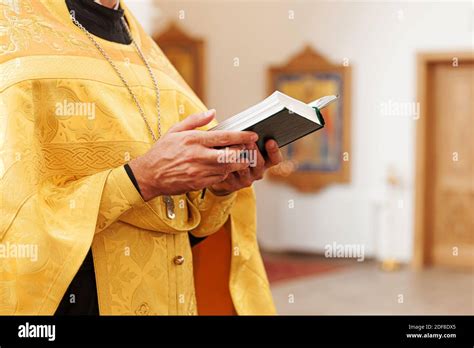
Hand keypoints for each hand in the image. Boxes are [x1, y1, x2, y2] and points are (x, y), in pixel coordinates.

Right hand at [129, 110, 257, 200]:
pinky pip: (219, 179)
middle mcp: (198, 155)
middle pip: (231, 155)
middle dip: (243, 153)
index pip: (224, 137)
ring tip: (237, 159)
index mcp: (194, 140)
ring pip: (228, 168)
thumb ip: (195, 120)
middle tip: (248, 150)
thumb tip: (213, 112)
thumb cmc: (162, 151)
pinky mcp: (199, 183)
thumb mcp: (175, 130)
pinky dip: (224, 173)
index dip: (242, 136)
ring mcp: (199, 171)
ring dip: (235, 164)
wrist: (148, 175)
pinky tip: (222, 168)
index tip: (253, 135)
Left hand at [209, 139, 282, 195]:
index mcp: (265, 162)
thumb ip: (250, 141)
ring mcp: (246, 179)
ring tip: (234, 150)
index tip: (270, 141)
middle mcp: (258, 172)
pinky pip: (231, 175)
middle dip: (254, 152)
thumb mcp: (247, 149)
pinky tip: (222, 159)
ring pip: (244, 170)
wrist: (224, 177)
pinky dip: (226, 167)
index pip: (275, 158)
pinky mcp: (234, 185)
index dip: (274, 151)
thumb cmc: (237, 156)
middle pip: (260, 163)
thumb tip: (248, 129)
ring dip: (240, 160)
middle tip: (250, 142)